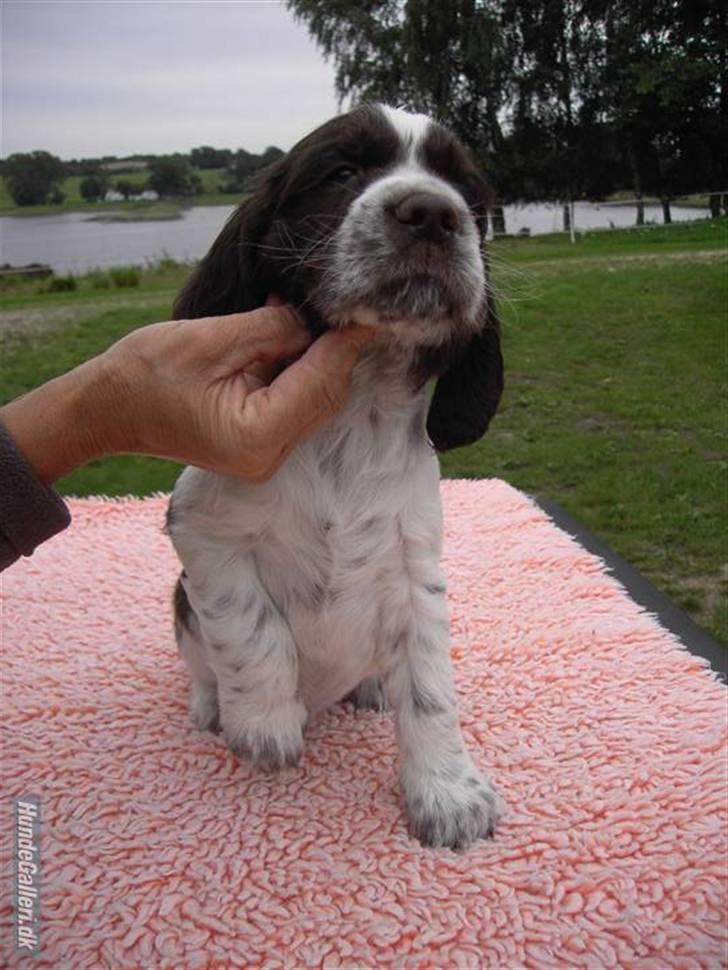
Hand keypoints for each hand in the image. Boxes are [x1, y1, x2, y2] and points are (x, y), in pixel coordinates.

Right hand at [0, 304, 374, 483]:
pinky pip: (293, 401)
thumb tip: (315, 318)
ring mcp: (265, 454)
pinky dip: (296, 366)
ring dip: (316, 354)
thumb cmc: (146, 374)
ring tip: (308, 310)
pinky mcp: (258, 443)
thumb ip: (272, 329)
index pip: (321, 380)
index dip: (347, 342)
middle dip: (336, 347)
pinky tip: (288, 330)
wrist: (107, 409)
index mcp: (258, 434)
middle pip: (326, 394)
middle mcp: (269, 454)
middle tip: (346, 302)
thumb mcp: (212, 339)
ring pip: (315, 397)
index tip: (370, 308)